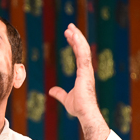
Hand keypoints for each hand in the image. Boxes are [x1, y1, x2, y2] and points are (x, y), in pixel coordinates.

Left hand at [49, 23, 108, 139]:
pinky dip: (79, 45)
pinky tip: (74, 37)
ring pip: (83, 49)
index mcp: (83, 73)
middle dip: (76, 36)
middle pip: (82, 48)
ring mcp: (87, 70)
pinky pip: (83, 55)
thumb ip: (59, 93)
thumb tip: (51, 90)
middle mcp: (87, 69)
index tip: (68, 35)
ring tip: (70, 28)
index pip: (79, 54)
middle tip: (69, 27)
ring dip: (77, 37)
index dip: (74, 43)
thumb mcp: (65, 98)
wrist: (86, 113)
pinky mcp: (86, 72)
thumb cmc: (79, 108)